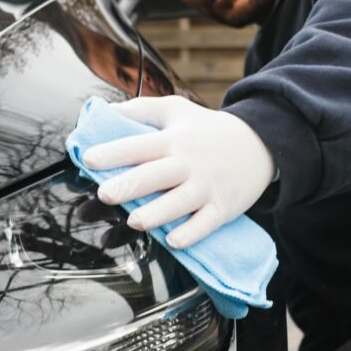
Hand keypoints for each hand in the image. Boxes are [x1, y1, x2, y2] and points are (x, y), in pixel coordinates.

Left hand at [83, 96, 275, 248]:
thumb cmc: (206, 129)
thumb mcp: (175, 109)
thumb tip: (102, 111)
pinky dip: (191, 233)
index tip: (88, 159)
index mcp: (172, 140)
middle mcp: (188, 163)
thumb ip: (139, 110)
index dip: (113, 152)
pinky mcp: (223, 207)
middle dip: (130, 185)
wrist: (261, 142)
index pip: (139, 145)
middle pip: (157, 175)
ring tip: (134, 221)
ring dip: (157, 213)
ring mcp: (207, 187)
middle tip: (104, 194)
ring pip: (180, 202)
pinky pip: (206, 223)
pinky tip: (173, 241)